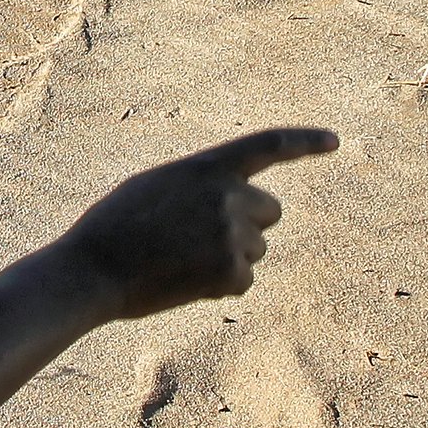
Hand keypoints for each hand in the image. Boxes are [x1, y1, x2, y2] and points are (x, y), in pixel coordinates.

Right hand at [57, 126, 338, 321]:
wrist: (92, 270)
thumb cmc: (114, 229)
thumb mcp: (157, 187)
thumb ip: (201, 186)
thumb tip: (233, 205)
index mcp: (208, 166)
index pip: (269, 145)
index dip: (305, 142)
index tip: (335, 141)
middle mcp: (228, 194)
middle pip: (270, 211)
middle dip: (248, 226)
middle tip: (201, 241)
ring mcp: (232, 232)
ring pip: (257, 249)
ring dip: (230, 258)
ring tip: (180, 262)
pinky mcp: (232, 270)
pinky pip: (243, 281)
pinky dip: (220, 286)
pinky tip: (183, 282)